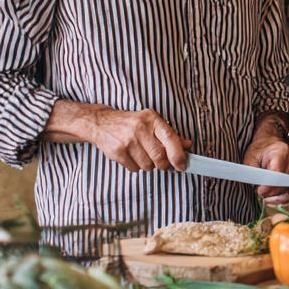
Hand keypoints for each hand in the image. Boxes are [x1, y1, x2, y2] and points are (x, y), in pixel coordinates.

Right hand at [44, 102, 190, 171]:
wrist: (101, 122)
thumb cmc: (131, 123)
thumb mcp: (151, 122)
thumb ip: (169, 134)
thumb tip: (187, 145)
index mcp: (152, 119)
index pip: (170, 138)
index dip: (179, 155)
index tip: (182, 165)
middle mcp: (140, 128)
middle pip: (160, 156)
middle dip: (163, 164)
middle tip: (161, 162)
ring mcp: (127, 141)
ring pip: (148, 165)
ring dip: (149, 165)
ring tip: (143, 155)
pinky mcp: (117, 152)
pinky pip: (134, 168)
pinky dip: (136, 167)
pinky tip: (132, 156)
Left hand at [245, 117, 288, 203]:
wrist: (271, 140)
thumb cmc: (260, 148)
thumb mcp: (251, 157)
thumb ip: (252, 172)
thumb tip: (256, 188)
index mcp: (281, 152)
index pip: (277, 173)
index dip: (269, 185)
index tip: (259, 191)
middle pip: (285, 182)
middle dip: (272, 192)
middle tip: (260, 194)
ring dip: (278, 196)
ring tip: (266, 199)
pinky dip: (284, 196)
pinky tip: (275, 200)